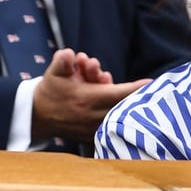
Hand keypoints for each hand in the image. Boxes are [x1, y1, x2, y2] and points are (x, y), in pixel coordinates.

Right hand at [31, 49, 149, 142]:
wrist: (38, 116)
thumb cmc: (50, 91)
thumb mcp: (54, 71)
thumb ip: (63, 60)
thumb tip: (71, 55)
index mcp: (86, 99)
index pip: (118, 93)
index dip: (136, 88)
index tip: (152, 83)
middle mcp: (93, 116)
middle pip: (123, 104)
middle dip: (129, 91)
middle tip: (135, 81)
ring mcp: (95, 128)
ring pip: (118, 112)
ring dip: (117, 96)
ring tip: (99, 77)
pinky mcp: (94, 136)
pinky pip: (112, 122)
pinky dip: (116, 111)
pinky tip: (106, 96)